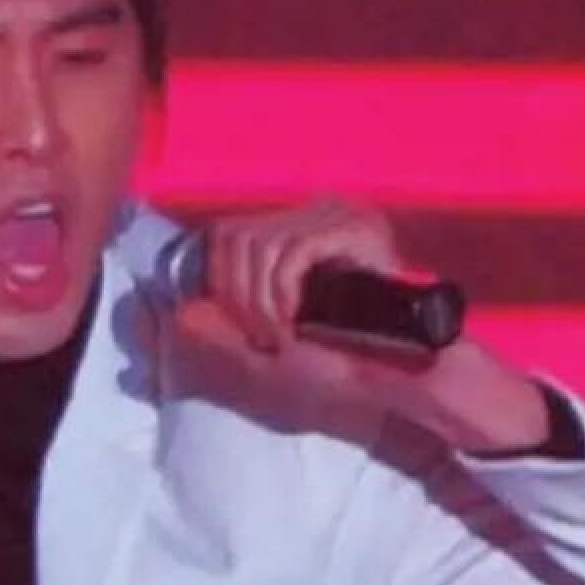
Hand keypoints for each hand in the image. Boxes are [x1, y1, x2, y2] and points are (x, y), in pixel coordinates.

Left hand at [174, 201, 552, 457]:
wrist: (407, 374)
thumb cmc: (348, 363)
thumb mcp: (270, 347)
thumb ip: (224, 326)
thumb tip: (176, 311)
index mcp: (301, 229)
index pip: (227, 233)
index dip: (221, 283)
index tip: (246, 329)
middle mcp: (319, 210)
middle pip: (233, 235)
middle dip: (236, 296)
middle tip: (264, 339)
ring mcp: (339, 214)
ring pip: (255, 246)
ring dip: (259, 303)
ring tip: (283, 338)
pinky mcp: (354, 228)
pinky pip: (287, 254)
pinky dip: (281, 297)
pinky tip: (298, 326)